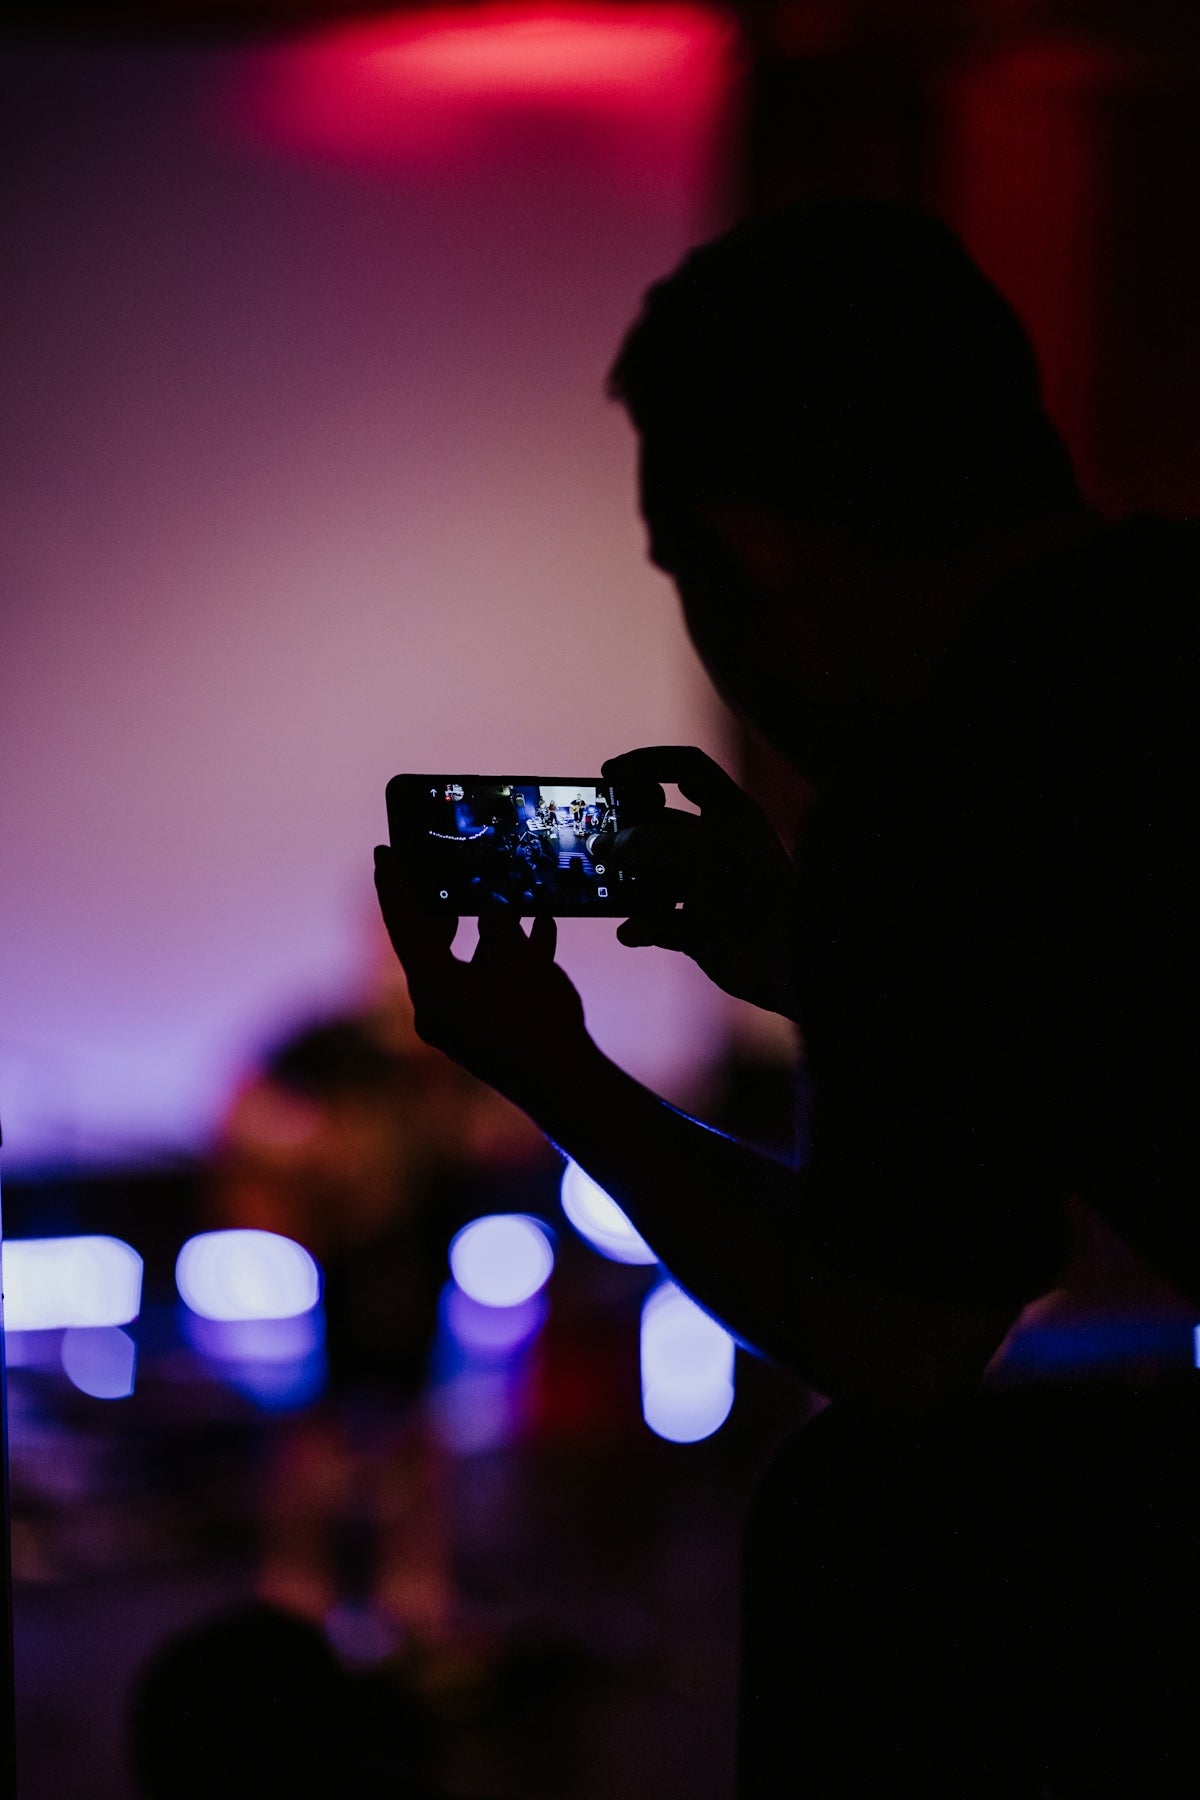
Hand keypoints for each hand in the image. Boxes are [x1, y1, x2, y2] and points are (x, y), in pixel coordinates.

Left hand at [373, 846, 593, 1100]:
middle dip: (441, 909)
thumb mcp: (518, 957)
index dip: (393, 883)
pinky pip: (487, 987)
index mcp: (430, 985)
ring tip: (506, 900)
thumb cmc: (536, 1017)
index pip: (402, 924)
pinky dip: (507, 962)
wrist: (565, 1084)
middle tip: (439, 873)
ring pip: (465, 965)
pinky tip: (541, 931)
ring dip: (487, 935)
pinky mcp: (483, 1035)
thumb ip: (498, 925)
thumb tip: (492, 912)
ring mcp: (458, 1024)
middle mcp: (434, 1007)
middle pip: (429, 945)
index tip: (383, 852)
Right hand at [602, 746, 798, 1016]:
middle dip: (626, 834)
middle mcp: (717, 845)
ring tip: (605, 887)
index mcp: (729, 812)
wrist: (788, 958)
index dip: (647, 763)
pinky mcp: (699, 928)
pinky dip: (641, 926)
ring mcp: (707, 887)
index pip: (686, 769)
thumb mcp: (696, 851)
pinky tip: (631, 930)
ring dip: (628, 883)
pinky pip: (659, 922)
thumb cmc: (750, 889)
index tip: (609, 773)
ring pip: (654, 876)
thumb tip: (607, 846)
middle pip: (659, 826)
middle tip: (597, 842)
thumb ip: (646, 842)